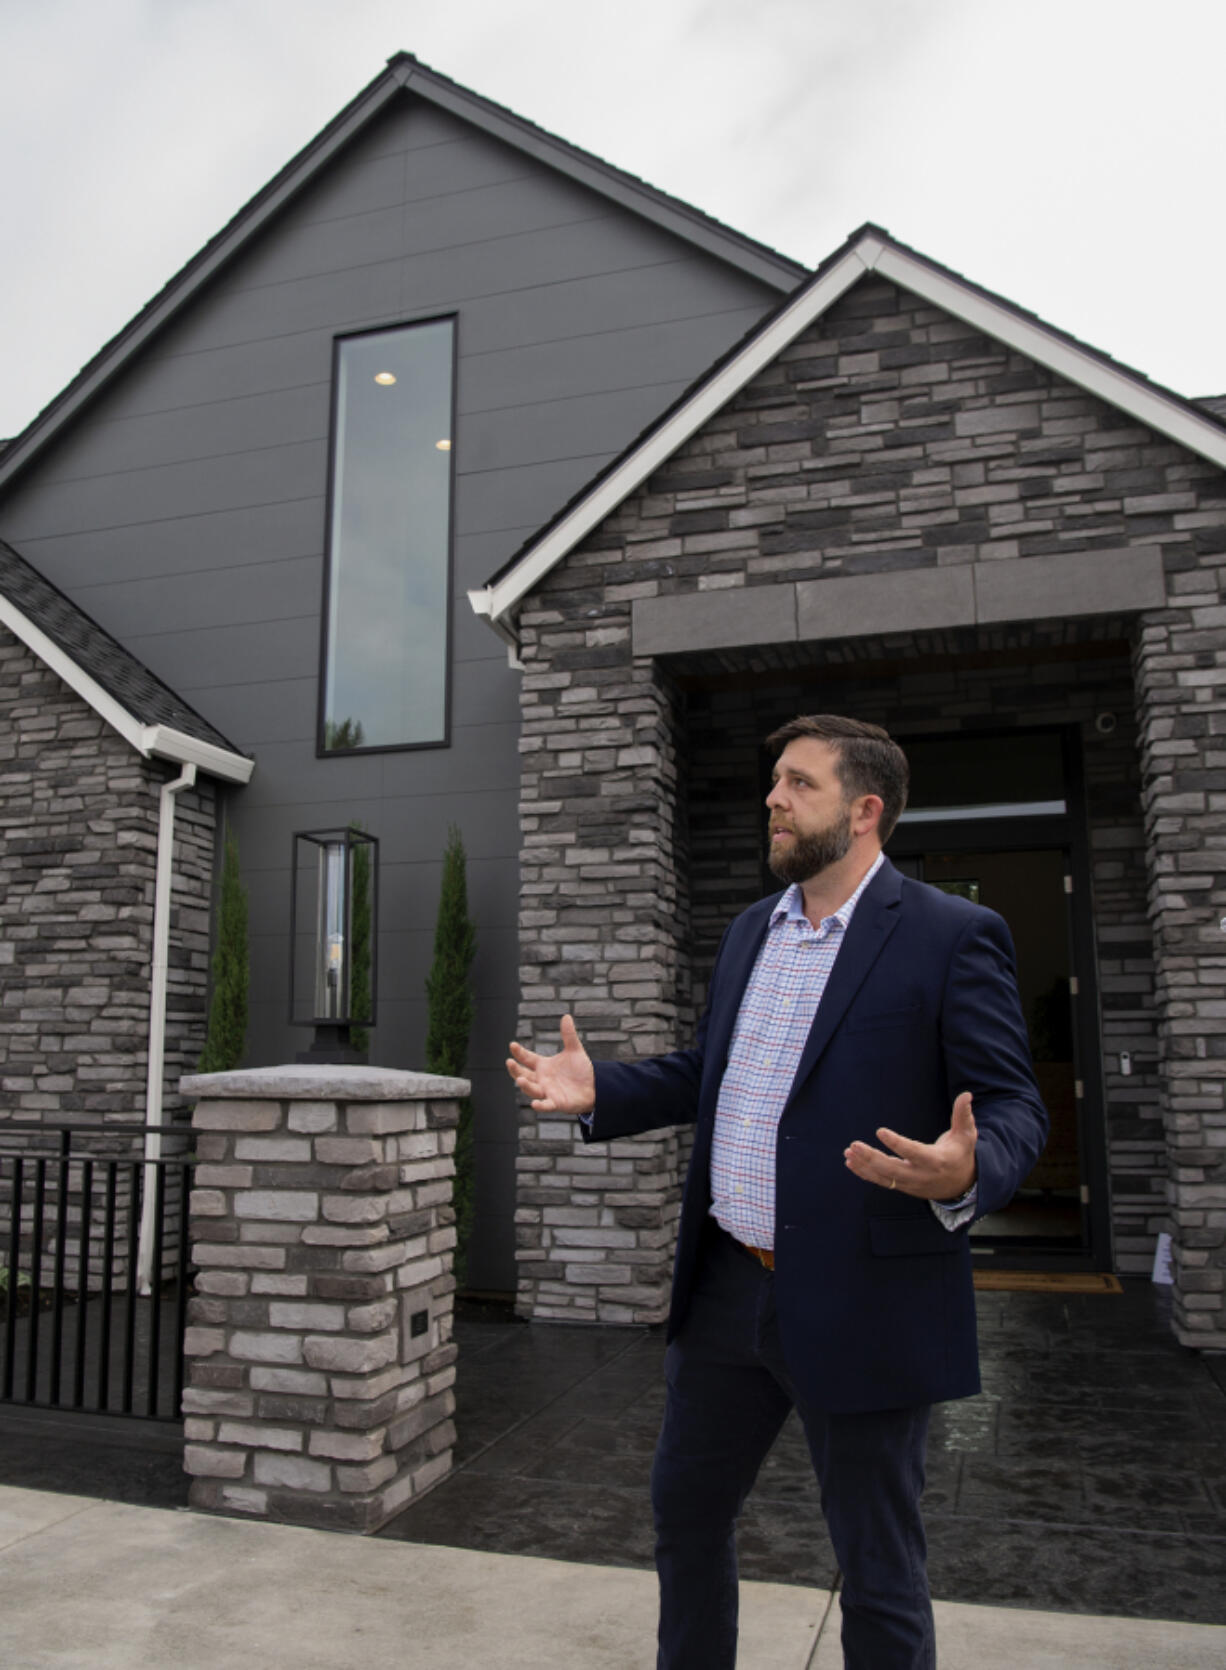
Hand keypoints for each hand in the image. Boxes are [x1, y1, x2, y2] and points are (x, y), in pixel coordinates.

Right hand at [506, 1015, 595, 1115]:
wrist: (594, 1086)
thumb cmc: (580, 1070)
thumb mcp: (574, 1050)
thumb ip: (568, 1035)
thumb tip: (567, 1016)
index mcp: (543, 1066)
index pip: (527, 1058)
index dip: (519, 1052)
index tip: (512, 1045)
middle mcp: (542, 1079)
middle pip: (523, 1074)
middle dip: (515, 1070)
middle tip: (509, 1062)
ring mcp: (547, 1091)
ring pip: (532, 1090)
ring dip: (525, 1086)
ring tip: (521, 1080)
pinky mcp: (556, 1103)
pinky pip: (546, 1105)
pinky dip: (540, 1106)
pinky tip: (535, 1104)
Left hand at [843, 1091, 976, 1200]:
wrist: (961, 1184)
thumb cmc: (961, 1153)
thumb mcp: (966, 1135)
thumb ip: (963, 1115)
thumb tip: (966, 1095)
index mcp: (936, 1161)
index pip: (913, 1153)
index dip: (897, 1143)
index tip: (880, 1131)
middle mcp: (921, 1175)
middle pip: (892, 1169)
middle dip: (872, 1158)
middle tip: (854, 1145)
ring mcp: (910, 1184)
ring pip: (884, 1177)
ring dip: (864, 1165)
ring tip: (848, 1152)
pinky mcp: (903, 1187)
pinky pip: (881, 1182)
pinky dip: (865, 1173)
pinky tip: (850, 1162)